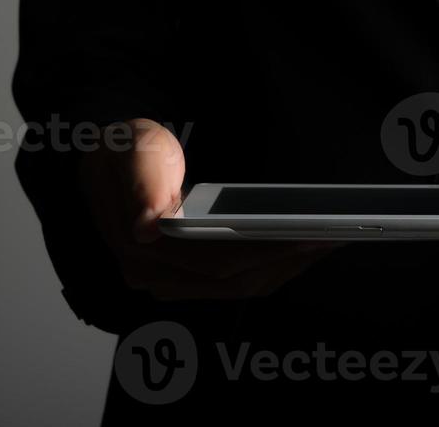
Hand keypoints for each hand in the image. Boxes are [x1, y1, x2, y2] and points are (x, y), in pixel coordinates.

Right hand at [78, 118, 340, 300]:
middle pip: (233, 279)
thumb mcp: (134, 150)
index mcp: (140, 248)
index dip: (264, 251)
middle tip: (329, 237)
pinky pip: (235, 281)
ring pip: (238, 286)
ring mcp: (170, 280)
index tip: (304, 236)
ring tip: (325, 243)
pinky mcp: (187, 277)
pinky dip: (270, 267)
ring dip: (284, 268)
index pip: (214, 261)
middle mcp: (153, 275)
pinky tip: (298, 249)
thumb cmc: (125, 152)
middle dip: (285, 260)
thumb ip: (143, 183)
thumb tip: (148, 226)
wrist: (109, 160)